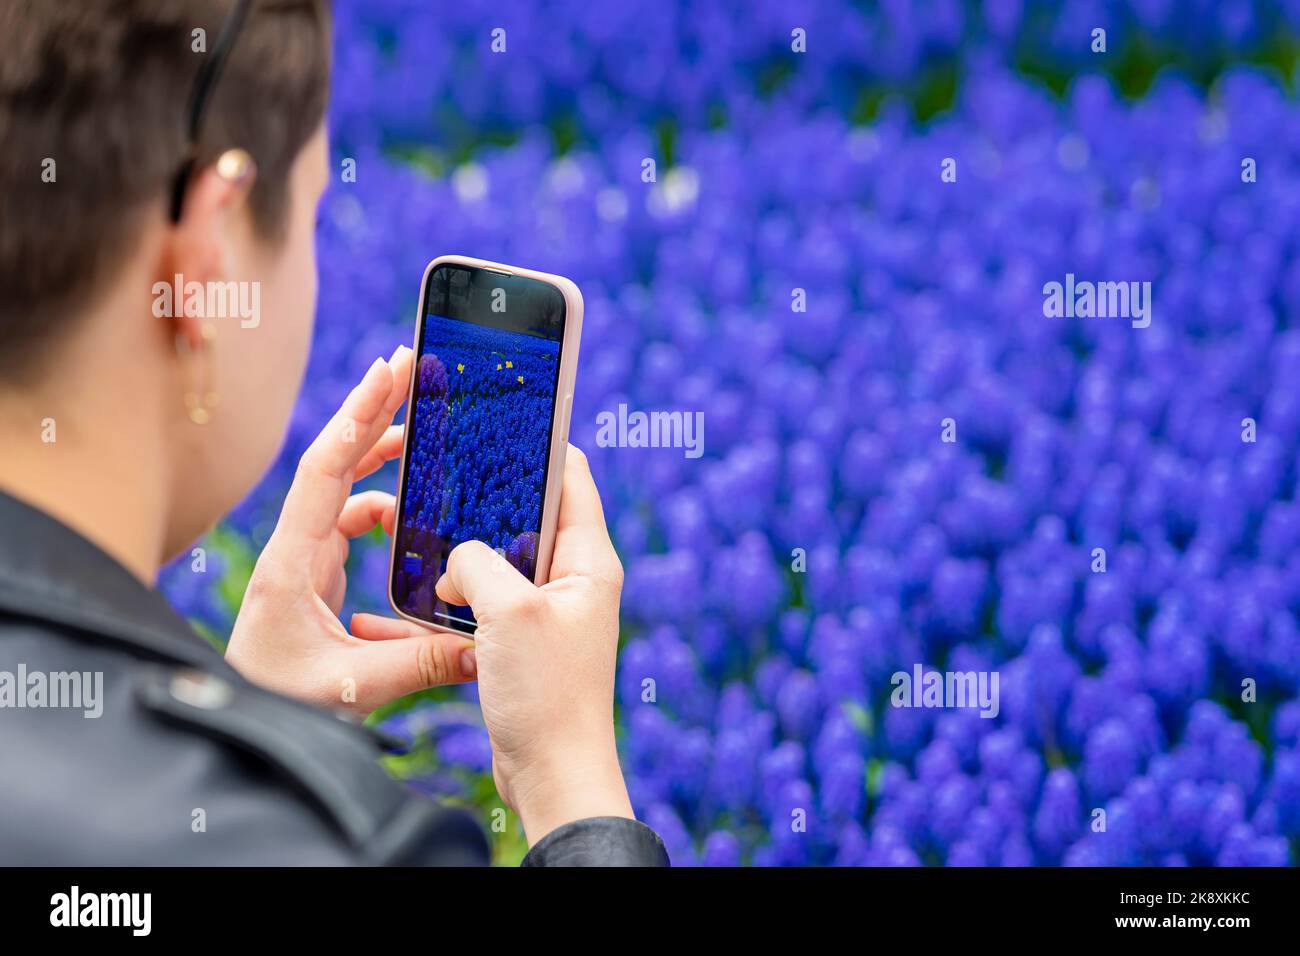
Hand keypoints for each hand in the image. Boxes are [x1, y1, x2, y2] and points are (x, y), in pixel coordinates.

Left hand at [226, 345, 476, 713]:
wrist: (237, 719)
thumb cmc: (277, 700)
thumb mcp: (351, 687)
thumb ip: (420, 665)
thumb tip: (485, 648)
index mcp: (292, 563)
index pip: (324, 473)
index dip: (356, 419)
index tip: (388, 372)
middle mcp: (295, 548)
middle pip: (334, 462)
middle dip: (372, 412)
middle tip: (410, 368)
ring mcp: (304, 557)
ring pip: (346, 489)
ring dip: (383, 459)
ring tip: (425, 434)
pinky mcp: (316, 573)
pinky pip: (354, 522)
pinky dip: (387, 509)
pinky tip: (416, 520)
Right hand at [435, 444, 634, 844]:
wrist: (552, 771)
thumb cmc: (546, 692)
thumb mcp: (507, 611)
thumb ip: (476, 563)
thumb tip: (456, 558)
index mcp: (590, 559)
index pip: (572, 476)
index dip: (540, 443)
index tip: (500, 416)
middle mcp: (576, 578)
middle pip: (534, 513)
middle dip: (492, 497)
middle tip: (447, 473)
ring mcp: (552, 608)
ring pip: (507, 555)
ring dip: (472, 549)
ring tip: (431, 531)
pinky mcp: (528, 637)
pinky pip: (495, 595)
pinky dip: (466, 588)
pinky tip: (433, 587)